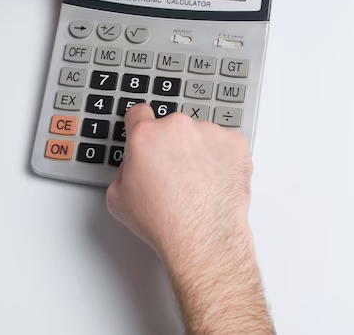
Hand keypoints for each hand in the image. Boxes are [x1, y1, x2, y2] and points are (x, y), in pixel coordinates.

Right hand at [106, 105, 273, 333]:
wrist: (203, 240)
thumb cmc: (164, 223)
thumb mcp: (118, 198)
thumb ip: (124, 170)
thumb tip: (134, 165)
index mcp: (145, 135)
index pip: (139, 113)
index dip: (140, 125)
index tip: (146, 133)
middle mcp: (177, 127)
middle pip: (171, 126)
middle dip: (171, 144)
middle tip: (174, 173)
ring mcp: (209, 132)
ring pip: (200, 134)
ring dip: (198, 150)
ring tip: (198, 183)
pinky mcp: (235, 143)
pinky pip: (226, 144)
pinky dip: (223, 158)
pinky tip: (215, 180)